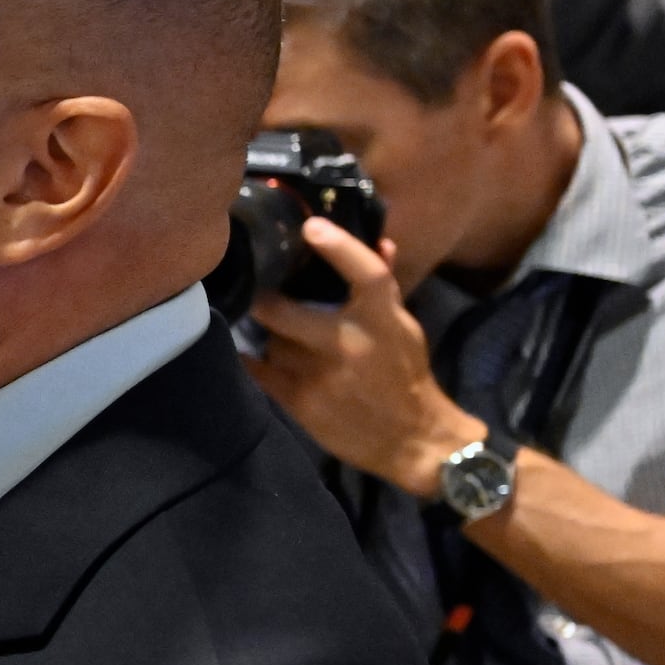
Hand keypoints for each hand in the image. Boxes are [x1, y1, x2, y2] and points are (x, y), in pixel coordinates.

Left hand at [239, 220, 484, 497]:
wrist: (412, 438)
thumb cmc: (404, 374)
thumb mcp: (403, 327)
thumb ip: (385, 286)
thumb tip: (383, 242)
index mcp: (382, 319)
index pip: (365, 273)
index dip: (339, 246)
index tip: (311, 226)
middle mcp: (351, 343)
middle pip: (288, 313)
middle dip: (265, 300)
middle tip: (254, 288)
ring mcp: (322, 375)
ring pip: (273, 343)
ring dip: (270, 337)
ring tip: (274, 334)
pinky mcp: (302, 402)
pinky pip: (261, 371)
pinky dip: (253, 359)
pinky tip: (252, 351)